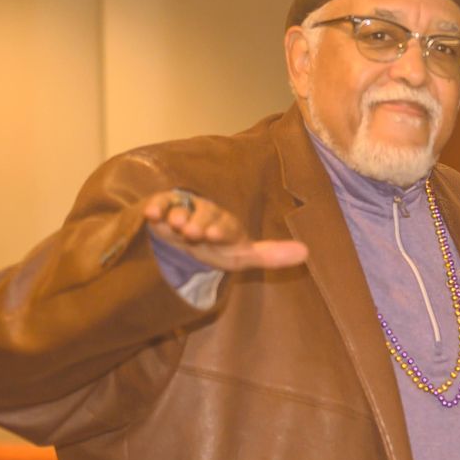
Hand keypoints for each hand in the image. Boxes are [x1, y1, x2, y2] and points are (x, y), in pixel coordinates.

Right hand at [142, 191, 307, 271]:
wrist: (184, 235)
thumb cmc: (217, 247)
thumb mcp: (241, 256)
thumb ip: (270, 256)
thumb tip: (307, 253)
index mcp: (228, 225)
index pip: (227, 226)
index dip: (221, 229)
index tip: (214, 234)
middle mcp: (207, 214)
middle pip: (205, 216)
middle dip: (199, 223)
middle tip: (191, 231)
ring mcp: (184, 209)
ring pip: (182, 209)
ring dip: (178, 215)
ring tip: (174, 224)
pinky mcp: (164, 207)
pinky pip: (160, 204)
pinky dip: (156, 207)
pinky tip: (151, 214)